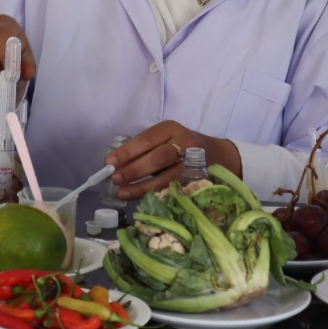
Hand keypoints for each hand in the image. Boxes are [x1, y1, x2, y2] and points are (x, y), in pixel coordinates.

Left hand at [104, 121, 242, 200]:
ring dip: (142, 186)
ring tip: (123, 193)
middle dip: (134, 169)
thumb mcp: (164, 139)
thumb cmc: (180, 146)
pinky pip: (174, 189)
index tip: (109, 162)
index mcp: (171, 129)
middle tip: (115, 179)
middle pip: (158, 157)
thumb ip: (143, 150)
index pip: (146, 139)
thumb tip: (114, 165)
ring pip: (166, 176)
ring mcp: (192, 163)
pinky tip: (142, 200)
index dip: (127, 151)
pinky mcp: (197, 180)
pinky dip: (156, 195)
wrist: (218, 155)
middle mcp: (184, 143)